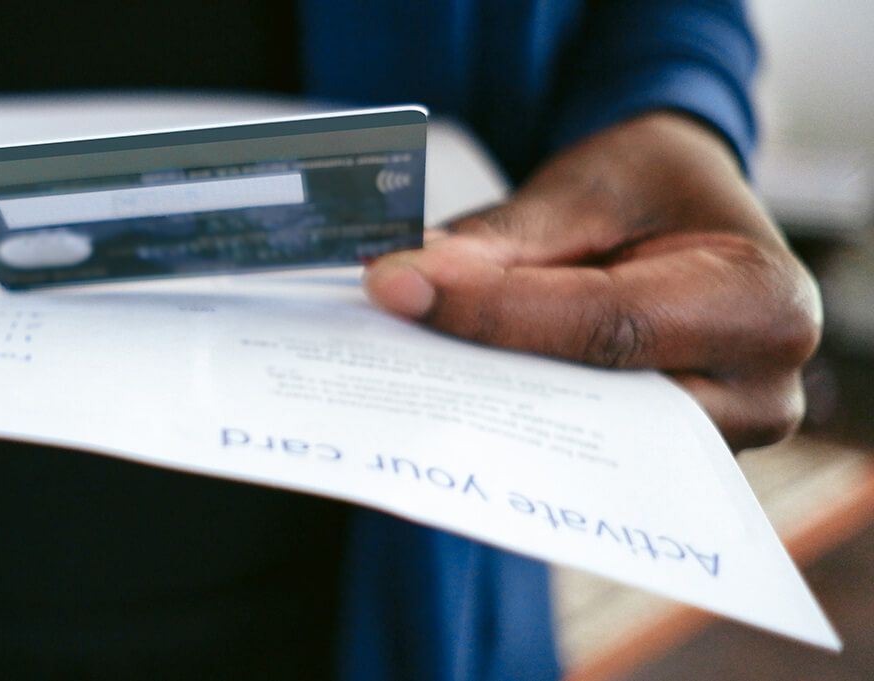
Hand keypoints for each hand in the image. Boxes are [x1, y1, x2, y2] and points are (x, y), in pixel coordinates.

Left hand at [365, 112, 821, 450]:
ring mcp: (715, 440)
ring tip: (399, 368)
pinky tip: (438, 389)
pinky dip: (506, 416)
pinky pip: (575, 449)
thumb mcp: (582, 189)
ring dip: (484, 404)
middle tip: (383, 337)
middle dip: (481, 370)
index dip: (493, 312)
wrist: (682, 210)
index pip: (607, 324)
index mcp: (761, 301)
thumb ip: (500, 244)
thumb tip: (408, 284)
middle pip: (593, 398)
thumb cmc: (646, 188)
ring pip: (576, 439)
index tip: (397, 287)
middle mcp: (759, 389)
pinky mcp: (664, 460)